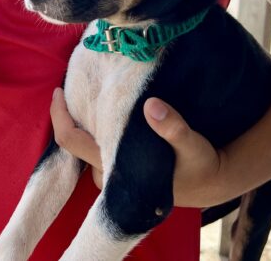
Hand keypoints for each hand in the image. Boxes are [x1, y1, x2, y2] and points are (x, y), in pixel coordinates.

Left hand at [49, 89, 231, 206]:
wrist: (213, 184)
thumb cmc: (201, 164)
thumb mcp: (193, 145)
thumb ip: (174, 127)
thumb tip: (151, 104)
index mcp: (115, 168)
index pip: (72, 141)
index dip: (59, 116)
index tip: (57, 91)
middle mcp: (108, 175)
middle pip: (74, 143)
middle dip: (70, 116)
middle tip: (74, 86)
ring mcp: (114, 175)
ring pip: (86, 146)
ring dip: (84, 123)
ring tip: (89, 94)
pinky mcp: (122, 172)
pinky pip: (98, 147)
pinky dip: (96, 130)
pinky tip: (103, 111)